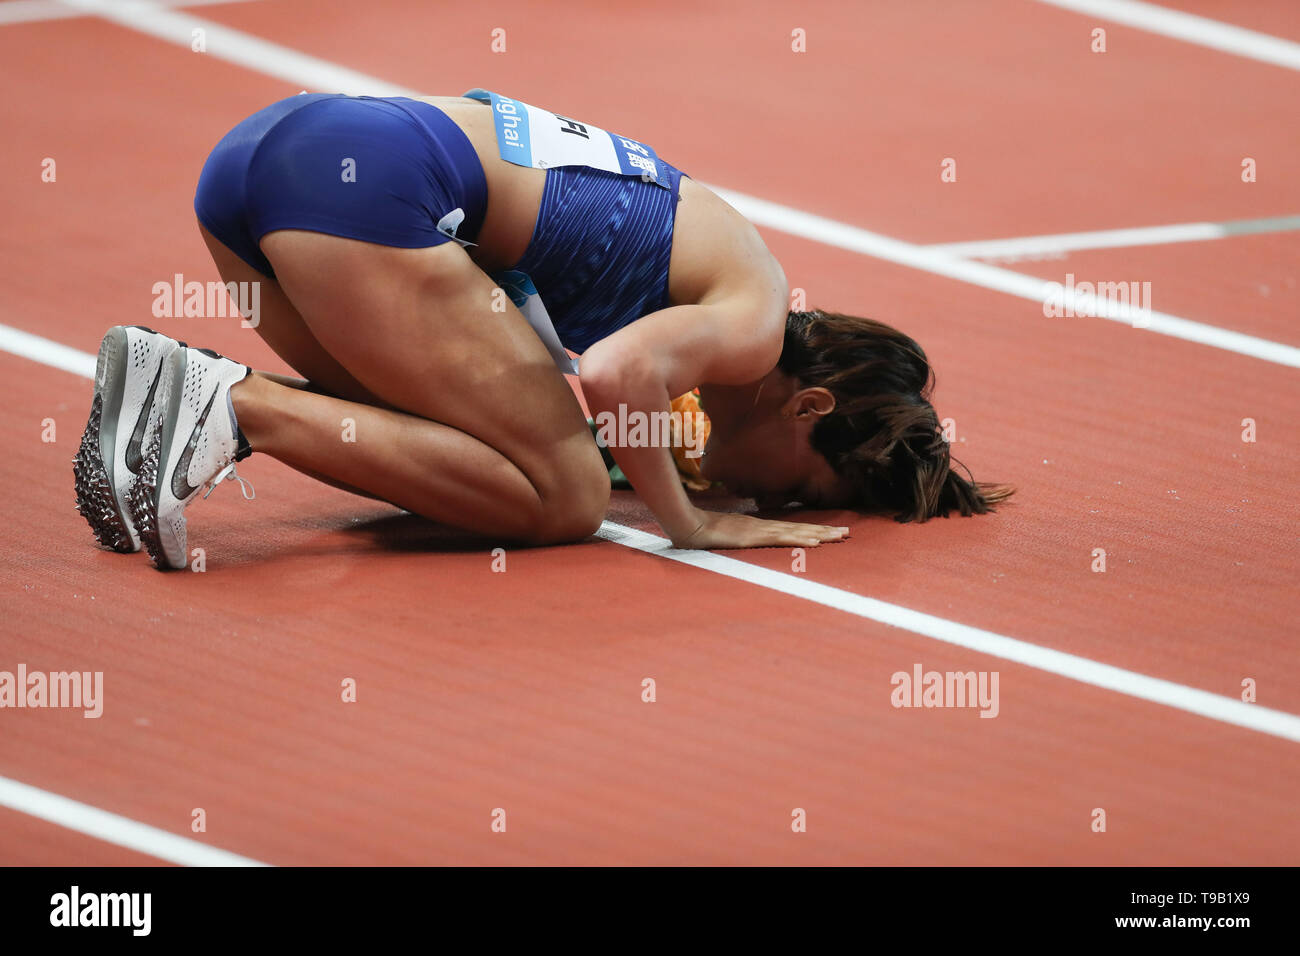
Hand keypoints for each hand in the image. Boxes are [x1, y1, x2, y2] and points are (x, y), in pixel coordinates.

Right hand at [671, 510, 849, 549]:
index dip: (811, 530)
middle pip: (799, 528)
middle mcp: (762, 527)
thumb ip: (730, 540)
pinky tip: (814, 542)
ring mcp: (758, 531)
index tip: (830, 532)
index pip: (790, 529)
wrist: (685, 525)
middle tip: (847, 533)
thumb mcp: (721, 539)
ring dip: (819, 534)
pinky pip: (780, 539)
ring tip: (839, 536)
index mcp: (757, 528)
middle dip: (824, 530)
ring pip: (796, 533)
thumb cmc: (698, 533)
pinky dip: (799, 540)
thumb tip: (733, 543)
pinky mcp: (753, 538)